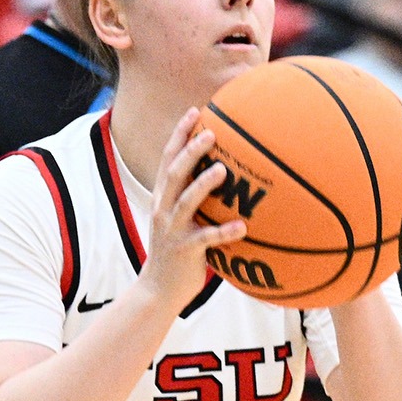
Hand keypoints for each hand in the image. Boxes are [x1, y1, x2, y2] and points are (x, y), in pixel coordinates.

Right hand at [135, 110, 246, 311]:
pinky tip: (243, 227)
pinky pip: (206, 239)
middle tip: (210, 133)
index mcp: (163, 198)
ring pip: (186, 201)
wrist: (159, 289)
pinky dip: (224, 232)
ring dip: (204, 184)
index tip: (194, 111)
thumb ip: (195, 197)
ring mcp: (172, 230)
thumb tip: (226, 173)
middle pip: (174, 172)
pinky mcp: (184, 251)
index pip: (168, 159)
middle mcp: (164, 209)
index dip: (179, 134)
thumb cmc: (178, 250)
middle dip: (190, 150)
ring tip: (223, 170)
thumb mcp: (181, 219)